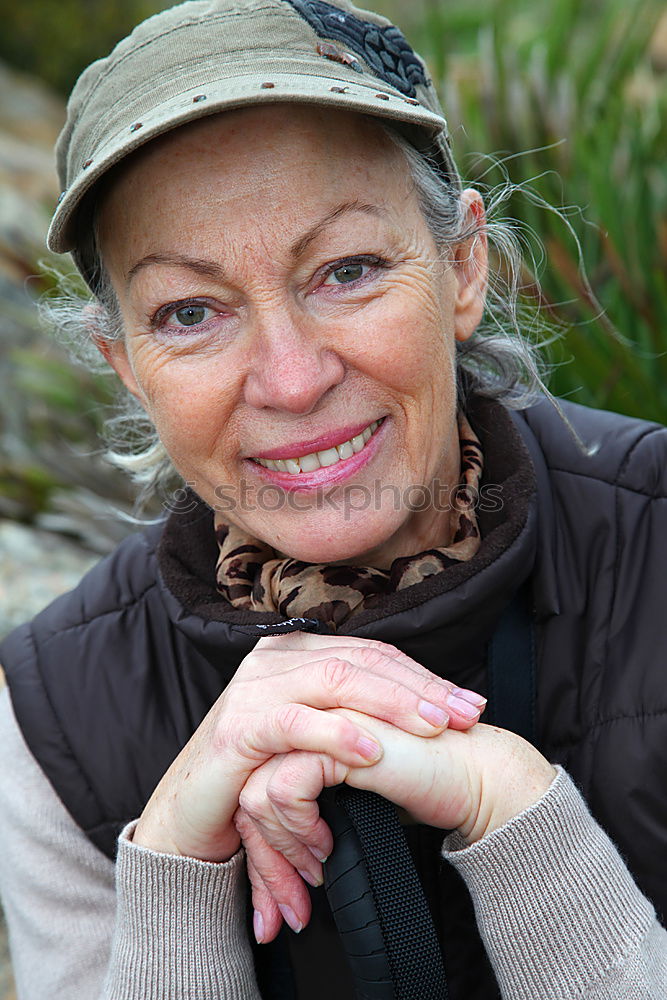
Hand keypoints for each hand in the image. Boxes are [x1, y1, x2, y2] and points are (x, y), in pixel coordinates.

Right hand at [132, 632, 486, 861]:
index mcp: (296, 652)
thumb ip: (352, 712)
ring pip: (335, 680)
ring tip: (435, 728)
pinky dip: (339, 734)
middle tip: (467, 714)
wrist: (192, 815)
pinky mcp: (239, 726)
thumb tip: (421, 709)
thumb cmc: (262, 775)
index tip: (469, 703)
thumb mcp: (313, 736)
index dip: (423, 676)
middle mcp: (275, 659)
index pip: (371, 654)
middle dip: (421, 689)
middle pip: (361, 662)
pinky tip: (374, 751)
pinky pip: (296, 723)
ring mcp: (254, 687)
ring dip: (392, 705)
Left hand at [236, 714, 555, 940]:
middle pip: (249, 784)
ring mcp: (320, 720)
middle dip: (264, 852)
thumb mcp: (354, 804)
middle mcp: (310, 714)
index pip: (256, 777)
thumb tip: (279, 870)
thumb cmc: (425, 787)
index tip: (284, 887)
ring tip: (317, 867)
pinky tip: (327, 845)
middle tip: (292, 895)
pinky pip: (284, 787)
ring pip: (257, 789)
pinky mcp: (334, 736)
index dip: (263, 839)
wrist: (476, 777)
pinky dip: (297, 827)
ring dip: (282, 844)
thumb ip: (315, 809)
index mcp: (311, 721)